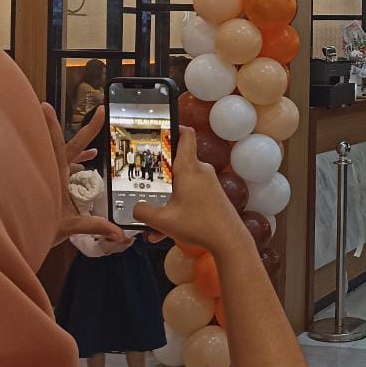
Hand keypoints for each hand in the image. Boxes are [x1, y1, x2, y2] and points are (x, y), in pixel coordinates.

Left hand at [42, 104, 124, 247]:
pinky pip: (62, 167)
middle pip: (61, 145)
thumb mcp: (69, 227)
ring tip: (92, 148)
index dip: (52, 126)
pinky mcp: (48, 184)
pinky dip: (76, 163)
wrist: (19, 241)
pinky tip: (87, 163)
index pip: (55, 146)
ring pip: (60, 157)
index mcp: (55, 176)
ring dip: (76, 150)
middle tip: (49, 107)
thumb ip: (96, 226)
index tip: (47, 107)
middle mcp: (51, 172)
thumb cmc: (39, 229)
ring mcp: (47, 177)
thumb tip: (120, 233)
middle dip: (58, 127)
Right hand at [133, 126, 250, 258]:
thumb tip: (135, 208)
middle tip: (140, 181)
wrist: (230, 240)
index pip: (186, 135)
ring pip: (180, 185)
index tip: (158, 128)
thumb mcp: (163, 220)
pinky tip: (162, 233)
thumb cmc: (198, 225)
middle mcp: (200, 170)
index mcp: (189, 168)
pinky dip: (175, 209)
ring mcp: (208, 182)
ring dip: (165, 201)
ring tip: (151, 223)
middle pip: (176, 163)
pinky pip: (188, 195)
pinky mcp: (212, 194)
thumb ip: (143, 212)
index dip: (173, 126)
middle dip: (157, 175)